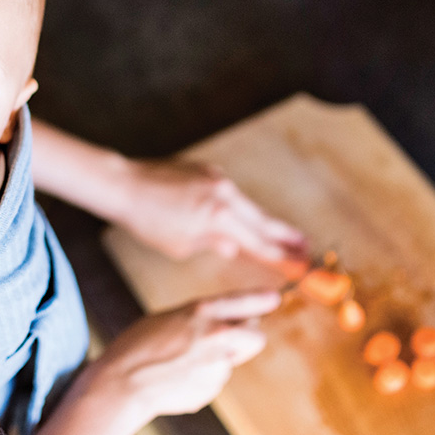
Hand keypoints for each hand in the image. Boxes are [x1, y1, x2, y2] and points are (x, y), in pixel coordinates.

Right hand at [88, 290, 280, 429]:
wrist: (123, 383)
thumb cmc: (137, 346)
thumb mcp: (168, 319)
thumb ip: (198, 320)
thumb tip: (221, 326)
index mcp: (201, 312)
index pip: (244, 302)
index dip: (262, 300)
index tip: (274, 298)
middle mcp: (216, 336)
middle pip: (255, 336)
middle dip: (248, 336)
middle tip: (231, 337)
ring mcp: (217, 366)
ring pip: (230, 360)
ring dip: (217, 359)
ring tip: (182, 362)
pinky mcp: (211, 389)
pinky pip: (213, 380)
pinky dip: (201, 379)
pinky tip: (176, 378)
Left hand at [117, 157, 308, 264]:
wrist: (125, 185)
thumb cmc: (148, 220)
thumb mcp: (181, 244)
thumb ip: (214, 244)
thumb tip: (235, 247)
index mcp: (219, 217)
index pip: (259, 242)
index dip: (283, 256)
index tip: (303, 264)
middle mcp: (224, 194)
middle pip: (263, 220)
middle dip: (286, 236)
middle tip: (308, 248)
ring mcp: (217, 178)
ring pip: (246, 205)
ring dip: (262, 222)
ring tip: (282, 235)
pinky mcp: (207, 170)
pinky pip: (228, 194)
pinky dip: (236, 207)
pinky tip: (238, 218)